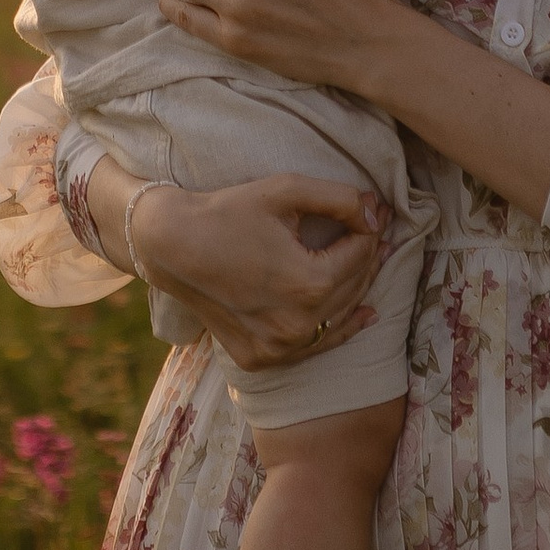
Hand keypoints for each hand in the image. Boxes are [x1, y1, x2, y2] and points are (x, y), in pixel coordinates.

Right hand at [108, 167, 384, 369]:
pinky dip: (337, 327)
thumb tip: (377, 214)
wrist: (172, 245)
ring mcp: (278, 349)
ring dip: (357, 289)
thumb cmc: (228, 211)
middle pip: (354, 287)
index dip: (369, 227)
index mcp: (309, 284)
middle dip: (368, 255)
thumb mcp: (285, 191)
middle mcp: (298, 326)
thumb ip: (340, 198)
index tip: (372, 209)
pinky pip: (314, 345)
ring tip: (372, 261)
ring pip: (338, 318)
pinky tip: (361, 314)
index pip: (361, 253)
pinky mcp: (261, 359)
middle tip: (377, 230)